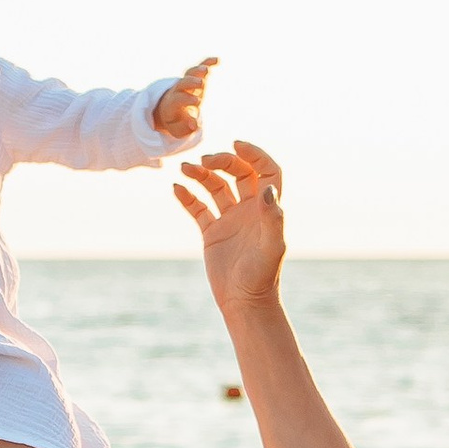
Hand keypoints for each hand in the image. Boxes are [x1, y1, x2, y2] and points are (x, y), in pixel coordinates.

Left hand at [151, 54, 218, 141]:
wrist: (171, 110)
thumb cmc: (176, 122)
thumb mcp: (179, 129)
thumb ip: (186, 128)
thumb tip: (195, 125)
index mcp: (172, 104)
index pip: (178, 99)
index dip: (187, 99)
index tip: (197, 101)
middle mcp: (178, 90)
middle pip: (182, 83)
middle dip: (191, 82)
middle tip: (201, 83)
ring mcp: (186, 82)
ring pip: (190, 73)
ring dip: (198, 70)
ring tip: (207, 69)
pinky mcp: (194, 77)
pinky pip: (199, 67)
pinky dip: (207, 62)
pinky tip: (217, 60)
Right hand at [172, 139, 288, 318]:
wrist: (244, 302)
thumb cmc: (262, 276)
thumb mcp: (271, 247)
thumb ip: (272, 218)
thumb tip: (268, 191)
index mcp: (267, 208)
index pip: (266, 170)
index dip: (254, 154)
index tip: (236, 144)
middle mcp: (250, 210)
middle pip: (238, 173)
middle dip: (222, 162)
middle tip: (204, 161)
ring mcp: (230, 220)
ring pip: (215, 187)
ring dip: (201, 175)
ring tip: (185, 169)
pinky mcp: (212, 233)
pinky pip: (198, 208)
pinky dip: (187, 197)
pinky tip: (176, 188)